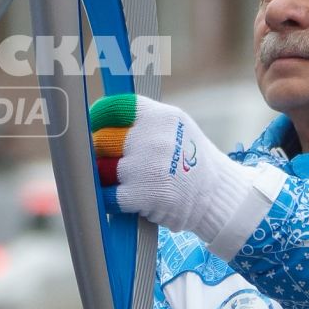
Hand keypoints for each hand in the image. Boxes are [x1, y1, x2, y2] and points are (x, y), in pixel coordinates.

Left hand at [90, 94, 278, 259]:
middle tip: (109, 160)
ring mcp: (147, 167)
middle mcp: (154, 138)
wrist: (217, 196)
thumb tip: (95, 120)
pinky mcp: (143, 194)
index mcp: (160, 117)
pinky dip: (108, 198)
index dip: (96, 120)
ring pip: (101, 169)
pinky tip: (119, 197)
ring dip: (105, 177)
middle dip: (101, 152)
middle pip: (101, 141)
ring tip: (123, 180)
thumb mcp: (173, 126)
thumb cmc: (189, 159)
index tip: (91, 129)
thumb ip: (140, 119)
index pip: (110, 109)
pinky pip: (106, 194)